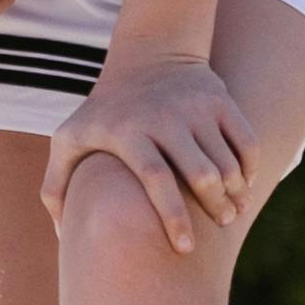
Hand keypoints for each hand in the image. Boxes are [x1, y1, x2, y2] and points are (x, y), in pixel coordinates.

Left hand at [40, 54, 254, 252]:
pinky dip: (249, 169)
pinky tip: (243, 186)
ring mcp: (195, 107)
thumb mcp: (69, 139)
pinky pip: (246, 142)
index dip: (173, 216)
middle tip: (220, 226)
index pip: (156, 179)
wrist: (148, 56)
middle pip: (201, 174)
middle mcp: (164, 117)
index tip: (184, 248)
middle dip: (215, 208)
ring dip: (235, 194)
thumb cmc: (104, 112)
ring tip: (230, 213)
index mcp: (128, 132)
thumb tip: (60, 235)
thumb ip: (55, 186)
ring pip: (227, 162)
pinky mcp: (220, 100)